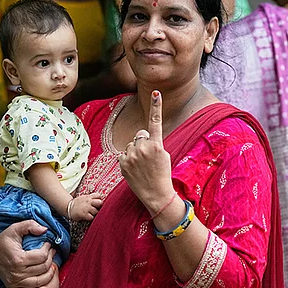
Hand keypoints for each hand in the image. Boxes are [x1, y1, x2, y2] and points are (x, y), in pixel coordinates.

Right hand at [0, 220, 56, 287]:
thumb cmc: (3, 240)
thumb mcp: (15, 228)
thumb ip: (30, 225)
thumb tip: (45, 230)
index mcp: (18, 259)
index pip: (42, 256)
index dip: (48, 249)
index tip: (48, 243)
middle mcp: (16, 273)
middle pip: (43, 268)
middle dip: (51, 258)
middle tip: (52, 252)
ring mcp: (14, 282)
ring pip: (40, 281)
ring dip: (50, 274)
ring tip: (52, 264)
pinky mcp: (12, 287)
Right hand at [69, 193, 103, 220]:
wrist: (68, 207)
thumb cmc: (78, 203)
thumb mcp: (84, 198)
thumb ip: (92, 198)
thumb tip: (101, 199)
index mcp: (89, 197)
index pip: (98, 196)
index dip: (99, 200)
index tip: (97, 203)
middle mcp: (88, 202)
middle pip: (100, 203)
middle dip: (99, 206)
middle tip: (96, 209)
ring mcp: (86, 208)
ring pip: (96, 211)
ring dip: (94, 213)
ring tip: (90, 213)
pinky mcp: (84, 214)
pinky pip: (91, 217)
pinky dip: (90, 218)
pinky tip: (87, 217)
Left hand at [118, 91, 175, 212]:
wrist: (156, 195)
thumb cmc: (162, 175)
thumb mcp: (164, 155)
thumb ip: (154, 142)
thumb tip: (141, 136)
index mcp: (156, 144)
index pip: (155, 121)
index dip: (156, 106)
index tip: (156, 92)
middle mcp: (143, 148)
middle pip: (140, 135)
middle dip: (143, 142)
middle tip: (149, 158)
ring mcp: (132, 155)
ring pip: (131, 145)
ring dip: (135, 152)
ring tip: (142, 167)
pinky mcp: (123, 163)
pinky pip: (124, 154)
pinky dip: (127, 160)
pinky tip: (134, 170)